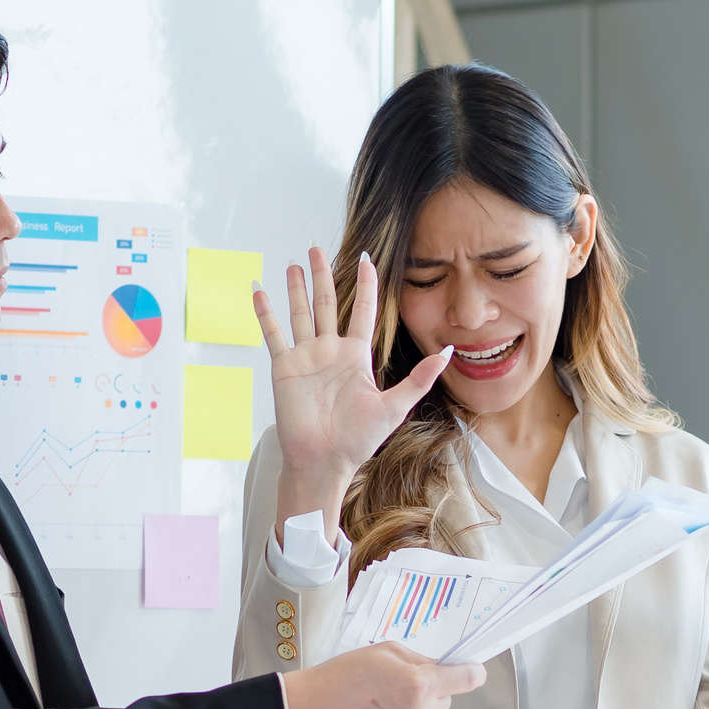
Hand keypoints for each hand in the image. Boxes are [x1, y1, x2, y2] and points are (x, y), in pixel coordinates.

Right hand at [256, 245, 454, 528]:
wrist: (324, 461)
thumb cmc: (358, 440)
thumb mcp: (396, 406)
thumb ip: (420, 378)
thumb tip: (449, 352)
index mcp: (356, 357)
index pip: (362, 311)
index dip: (364, 285)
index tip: (365, 258)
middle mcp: (330, 351)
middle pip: (327, 303)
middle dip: (322, 275)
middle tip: (317, 247)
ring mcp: (306, 357)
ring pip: (300, 312)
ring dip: (296, 288)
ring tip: (294, 262)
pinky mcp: (284, 367)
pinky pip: (274, 333)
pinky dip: (265, 312)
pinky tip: (259, 291)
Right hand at [281, 642, 485, 708]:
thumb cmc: (338, 680)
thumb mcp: (381, 652)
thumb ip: (416, 660)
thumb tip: (436, 668)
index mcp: (417, 686)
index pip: (464, 680)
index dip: (470, 674)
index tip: (474, 673)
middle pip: (443, 703)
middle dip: (429, 694)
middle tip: (396, 688)